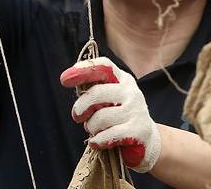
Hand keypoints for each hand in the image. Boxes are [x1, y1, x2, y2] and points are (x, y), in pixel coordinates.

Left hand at [60, 57, 160, 172]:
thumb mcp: (107, 100)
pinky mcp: (138, 130)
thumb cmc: (118, 117)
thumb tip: (68, 79)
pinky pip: (109, 134)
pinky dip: (97, 140)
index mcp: (122, 79)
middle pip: (97, 93)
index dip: (83, 70)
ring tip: (95, 130)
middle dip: (81, 107)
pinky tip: (96, 142)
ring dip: (91, 127)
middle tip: (77, 117)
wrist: (146, 140)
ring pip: (100, 117)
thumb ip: (92, 90)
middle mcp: (131, 91)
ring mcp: (136, 110)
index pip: (104, 67)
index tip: (64, 79)